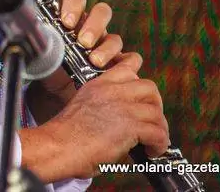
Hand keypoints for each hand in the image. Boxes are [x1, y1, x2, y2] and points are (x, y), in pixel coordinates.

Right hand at [19, 59, 169, 180]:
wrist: (59, 145)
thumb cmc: (67, 135)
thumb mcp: (84, 107)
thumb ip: (105, 106)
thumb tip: (126, 121)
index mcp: (99, 84)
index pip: (128, 66)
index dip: (140, 81)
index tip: (142, 98)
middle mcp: (112, 91)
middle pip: (149, 87)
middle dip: (155, 105)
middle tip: (151, 121)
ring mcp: (122, 107)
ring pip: (156, 112)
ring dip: (159, 128)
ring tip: (153, 141)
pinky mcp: (130, 126)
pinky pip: (158, 133)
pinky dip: (159, 145)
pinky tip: (151, 152)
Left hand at [29, 0, 137, 113]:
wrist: (56, 99)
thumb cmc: (49, 73)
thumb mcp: (41, 56)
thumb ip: (42, 44)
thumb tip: (34, 37)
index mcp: (71, 21)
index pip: (77, 0)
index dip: (74, 6)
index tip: (66, 21)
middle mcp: (90, 30)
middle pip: (102, 12)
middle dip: (93, 25)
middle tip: (83, 42)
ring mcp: (106, 46)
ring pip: (115, 37)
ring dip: (106, 48)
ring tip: (94, 61)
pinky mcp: (119, 65)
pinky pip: (132, 58)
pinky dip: (125, 64)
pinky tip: (112, 72)